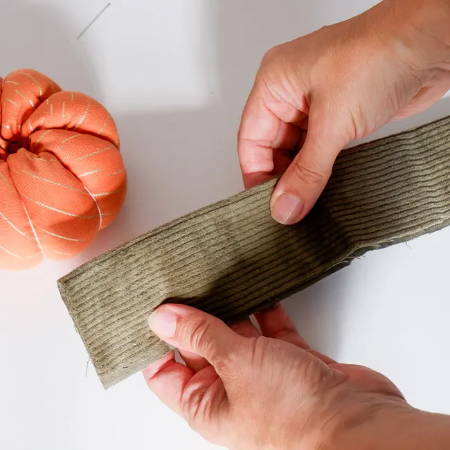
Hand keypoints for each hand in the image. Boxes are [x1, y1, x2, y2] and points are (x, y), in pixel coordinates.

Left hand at [143, 304, 449, 448]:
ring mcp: (263, 374)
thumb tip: (161, 316)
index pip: (164, 370)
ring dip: (231, 308)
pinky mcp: (292, 361)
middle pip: (201, 346)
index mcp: (205, 403)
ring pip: (238, 334)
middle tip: (186, 277)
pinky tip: (259, 287)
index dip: (156, 339)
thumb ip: (200, 334)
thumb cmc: (293, 412)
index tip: (153, 303)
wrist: (358, 425)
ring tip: (218, 274)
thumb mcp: (235, 364)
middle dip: (195, 314)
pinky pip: (271, 330)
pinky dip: (265, 309)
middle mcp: (231, 390)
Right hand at [238, 0, 449, 223]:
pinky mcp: (339, 115)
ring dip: (302, 176)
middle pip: (272, 147)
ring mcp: (316, 104)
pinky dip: (320, 169)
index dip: (255, 173)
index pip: (251, 138)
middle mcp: (291, 93)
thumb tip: (285, 206)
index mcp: (274, 83)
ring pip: (297, 151)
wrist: (431, 44)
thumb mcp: (333, 121)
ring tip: (306, 204)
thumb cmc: (379, 55)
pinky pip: (319, 150)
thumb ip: (307, 171)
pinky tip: (322, 189)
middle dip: (280, 178)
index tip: (266, 205)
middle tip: (289, 209)